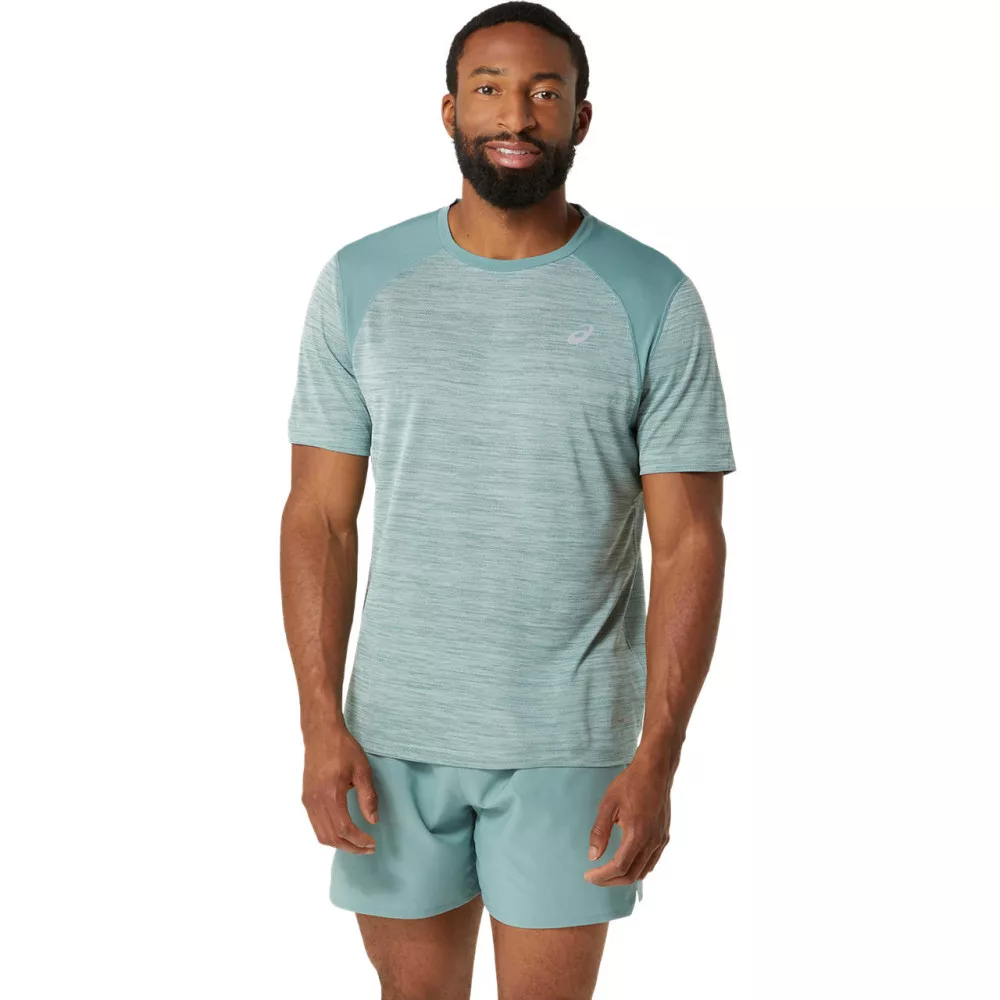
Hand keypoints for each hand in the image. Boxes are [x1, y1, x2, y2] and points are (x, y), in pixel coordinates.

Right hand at [302, 724, 378, 853]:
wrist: (321, 734)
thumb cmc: (344, 748)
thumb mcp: (362, 770)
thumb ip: (368, 797)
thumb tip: (373, 821)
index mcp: (331, 794)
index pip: (344, 829)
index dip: (359, 840)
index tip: (372, 843)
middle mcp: (316, 802)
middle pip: (331, 837)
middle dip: (351, 847)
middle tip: (367, 849)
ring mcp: (308, 801)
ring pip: (321, 835)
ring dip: (339, 844)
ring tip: (357, 844)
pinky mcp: (306, 799)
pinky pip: (315, 825)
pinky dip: (329, 835)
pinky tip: (342, 833)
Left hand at [584, 752, 671, 885]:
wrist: (655, 770)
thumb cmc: (630, 783)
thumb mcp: (608, 804)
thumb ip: (600, 832)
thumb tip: (592, 856)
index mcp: (637, 834)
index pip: (619, 867)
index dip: (602, 876)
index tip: (588, 875)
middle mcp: (652, 842)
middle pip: (631, 875)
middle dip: (611, 881)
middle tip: (594, 877)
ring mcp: (660, 840)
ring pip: (643, 871)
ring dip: (624, 877)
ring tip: (607, 873)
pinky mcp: (664, 836)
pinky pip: (652, 862)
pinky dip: (638, 869)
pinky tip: (627, 864)